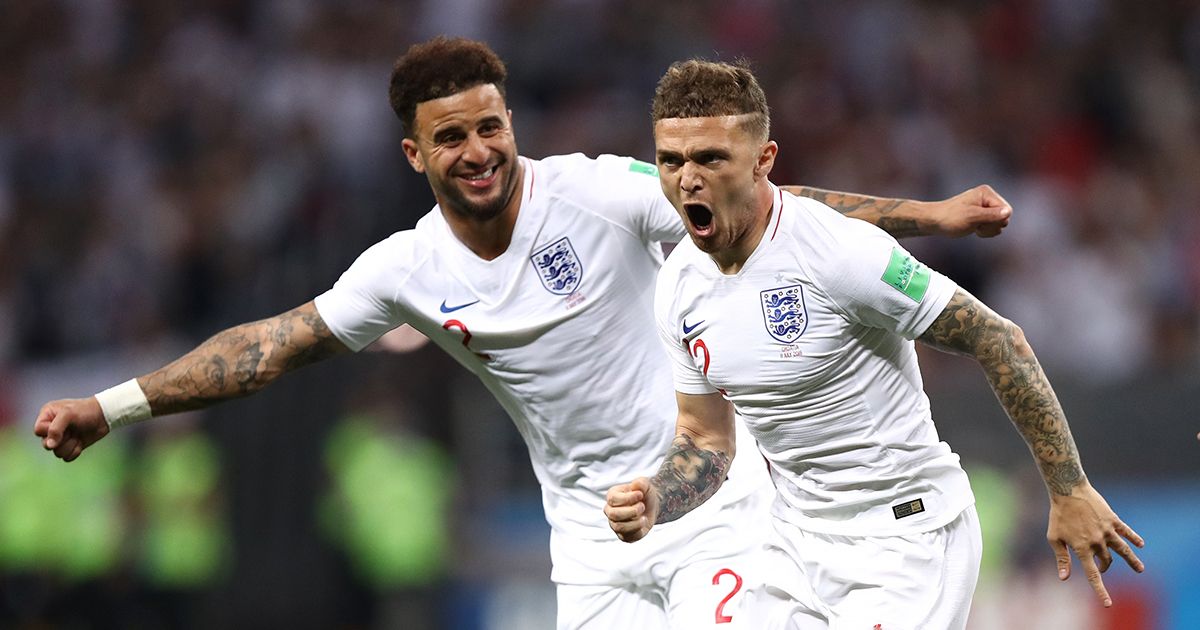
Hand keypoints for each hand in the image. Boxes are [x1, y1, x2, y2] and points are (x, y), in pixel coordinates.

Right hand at [33, 398, 110, 461]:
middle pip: (46, 444)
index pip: (38, 431)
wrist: (104, 416)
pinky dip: (75, 451)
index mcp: (47, 415)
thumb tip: (49, 446)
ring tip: (77, 435)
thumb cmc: (85, 410)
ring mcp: (61, 438)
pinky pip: (67, 457)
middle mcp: (51, 427)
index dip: (48, 432)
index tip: (62, 426)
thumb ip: (55, 429)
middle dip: (61, 440)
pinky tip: (81, 441)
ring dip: (70, 445)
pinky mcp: (71, 446)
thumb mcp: (68, 414)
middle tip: (72, 431)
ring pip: (57, 452)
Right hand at [604, 477, 658, 542]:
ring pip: (619, 527)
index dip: (628, 498)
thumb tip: (636, 485)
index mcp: (612, 496)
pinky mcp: (623, 535)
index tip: (641, 495)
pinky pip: (626, 536)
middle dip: (632, 511)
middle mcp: (610, 510)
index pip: (613, 499)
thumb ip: (641, 483)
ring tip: (644, 516)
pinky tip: (644, 522)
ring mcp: (614, 524)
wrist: (650, 506)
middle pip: (613, 514)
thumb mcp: (645, 485)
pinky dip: (637, 529)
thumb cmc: (644, 494)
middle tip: (642, 506)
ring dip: (635, 521)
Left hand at [924, 184, 1011, 237]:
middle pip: (1004, 217)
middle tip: (975, 225)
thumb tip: (1008, 212)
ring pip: (999, 223)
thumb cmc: (950, 218)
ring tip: (973, 226)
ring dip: (988, 229)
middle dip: (991, 225)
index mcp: (987, 193)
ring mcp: (985, 206)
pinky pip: (993, 226)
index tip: (980, 223)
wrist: (934, 221)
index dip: (996, 221)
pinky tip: (974, 228)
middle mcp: (987, 197)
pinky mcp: (982, 214)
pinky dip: (985, 230)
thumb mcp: (972, 217)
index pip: (1007, 210)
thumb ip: (991, 215)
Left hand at [1046, 482, 1144, 606]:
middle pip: (1107, 561)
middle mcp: (1097, 542)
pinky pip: (1126, 531)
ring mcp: (1107, 531)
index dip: (1100, 591)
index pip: (1093, 575)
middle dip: (1105, 567)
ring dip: (1132, 561)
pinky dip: (1134, 538)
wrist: (1068, 490)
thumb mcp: (1054, 537)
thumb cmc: (1058, 515)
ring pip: (1124, 550)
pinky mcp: (1113, 520)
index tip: (1107, 604)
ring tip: (1140, 570)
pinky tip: (1140, 544)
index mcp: (1082, 548)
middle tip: (1102, 567)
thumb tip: (1064, 578)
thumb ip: (1062, 558)